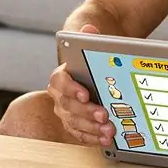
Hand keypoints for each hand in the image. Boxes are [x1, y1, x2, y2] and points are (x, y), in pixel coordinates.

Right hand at [49, 24, 115, 147]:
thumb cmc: (88, 58)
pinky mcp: (75, 124)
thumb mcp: (90, 44)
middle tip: (104, 114)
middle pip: (68, 106)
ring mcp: (66, 111)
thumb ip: (88, 36)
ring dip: (91, 127)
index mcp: (60, 76)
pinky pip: (80, 133)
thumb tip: (89, 28)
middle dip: (87, 112)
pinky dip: (92, 137)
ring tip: (108, 129)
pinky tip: (105, 138)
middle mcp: (59, 96)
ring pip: (74, 122)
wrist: (89, 69)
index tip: (85, 94)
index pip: (60, 82)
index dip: (71, 89)